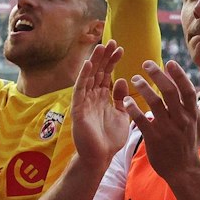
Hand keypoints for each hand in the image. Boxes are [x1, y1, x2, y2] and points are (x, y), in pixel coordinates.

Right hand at [68, 41, 131, 164]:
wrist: (99, 157)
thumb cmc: (109, 139)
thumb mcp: (121, 115)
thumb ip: (120, 99)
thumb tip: (121, 81)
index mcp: (102, 99)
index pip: (107, 75)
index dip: (113, 62)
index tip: (121, 49)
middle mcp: (91, 98)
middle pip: (98, 73)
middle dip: (104, 57)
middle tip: (112, 41)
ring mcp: (84, 103)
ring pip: (89, 78)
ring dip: (95, 62)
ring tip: (101, 46)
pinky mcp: (78, 109)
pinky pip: (80, 90)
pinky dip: (83, 76)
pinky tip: (88, 64)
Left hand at [116, 60, 199, 183]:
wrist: (183, 169)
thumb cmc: (192, 141)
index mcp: (193, 113)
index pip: (187, 90)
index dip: (179, 75)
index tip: (169, 62)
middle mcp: (182, 119)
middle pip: (170, 93)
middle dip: (157, 76)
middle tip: (146, 63)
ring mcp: (168, 129)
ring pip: (155, 104)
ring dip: (144, 89)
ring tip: (134, 79)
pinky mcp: (154, 138)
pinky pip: (142, 120)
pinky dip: (133, 109)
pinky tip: (126, 99)